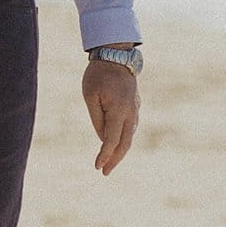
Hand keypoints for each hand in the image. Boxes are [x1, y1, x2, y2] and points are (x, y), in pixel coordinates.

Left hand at [82, 57, 139, 173]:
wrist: (116, 54)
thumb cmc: (98, 74)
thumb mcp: (90, 96)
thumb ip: (97, 119)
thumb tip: (103, 139)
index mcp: (118, 110)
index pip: (111, 140)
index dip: (104, 155)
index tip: (97, 167)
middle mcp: (131, 112)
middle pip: (125, 143)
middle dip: (115, 159)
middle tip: (104, 172)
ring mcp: (135, 109)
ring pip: (130, 136)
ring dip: (120, 150)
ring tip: (108, 162)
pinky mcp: (136, 106)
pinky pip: (130, 127)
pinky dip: (124, 138)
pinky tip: (116, 145)